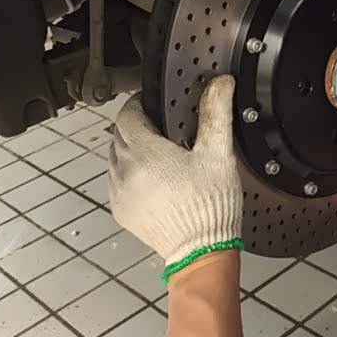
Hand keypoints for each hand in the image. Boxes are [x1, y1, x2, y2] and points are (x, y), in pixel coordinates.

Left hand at [109, 76, 242, 264]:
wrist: (200, 251)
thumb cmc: (209, 205)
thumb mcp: (217, 154)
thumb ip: (215, 113)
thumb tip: (220, 84)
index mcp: (143, 152)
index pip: (126, 115)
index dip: (139, 106)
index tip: (153, 106)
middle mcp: (123, 171)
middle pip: (119, 136)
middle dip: (137, 128)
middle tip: (162, 130)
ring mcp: (119, 193)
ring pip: (115, 159)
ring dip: (131, 153)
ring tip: (160, 157)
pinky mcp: (121, 211)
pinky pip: (117, 183)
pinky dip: (130, 176)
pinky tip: (154, 181)